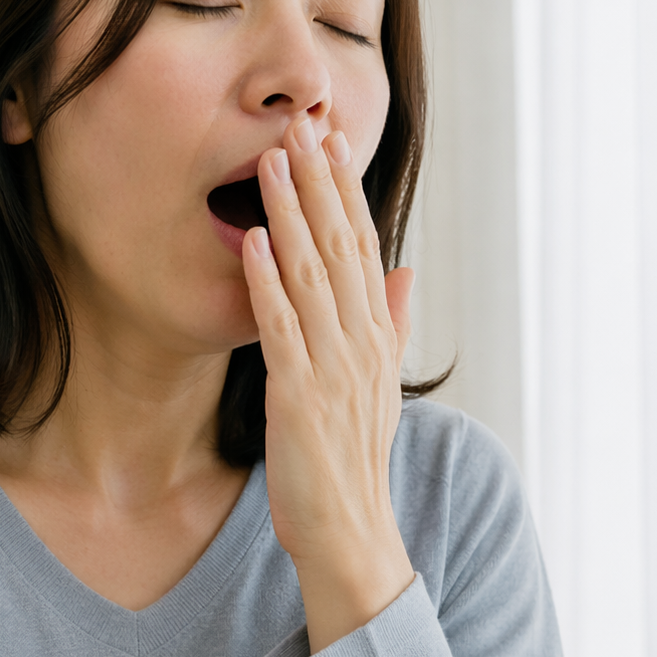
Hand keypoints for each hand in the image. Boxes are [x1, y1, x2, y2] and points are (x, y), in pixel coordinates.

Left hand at [242, 116, 416, 652]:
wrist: (352, 531)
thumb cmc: (355, 457)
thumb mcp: (380, 384)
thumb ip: (390, 321)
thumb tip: (403, 267)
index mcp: (375, 334)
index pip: (362, 246)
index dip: (344, 191)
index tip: (329, 140)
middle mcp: (359, 342)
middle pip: (341, 247)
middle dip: (319, 184)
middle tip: (301, 125)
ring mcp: (332, 367)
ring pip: (313, 275)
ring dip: (292, 215)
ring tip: (270, 162)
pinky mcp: (300, 396)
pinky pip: (282, 329)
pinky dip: (267, 283)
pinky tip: (253, 240)